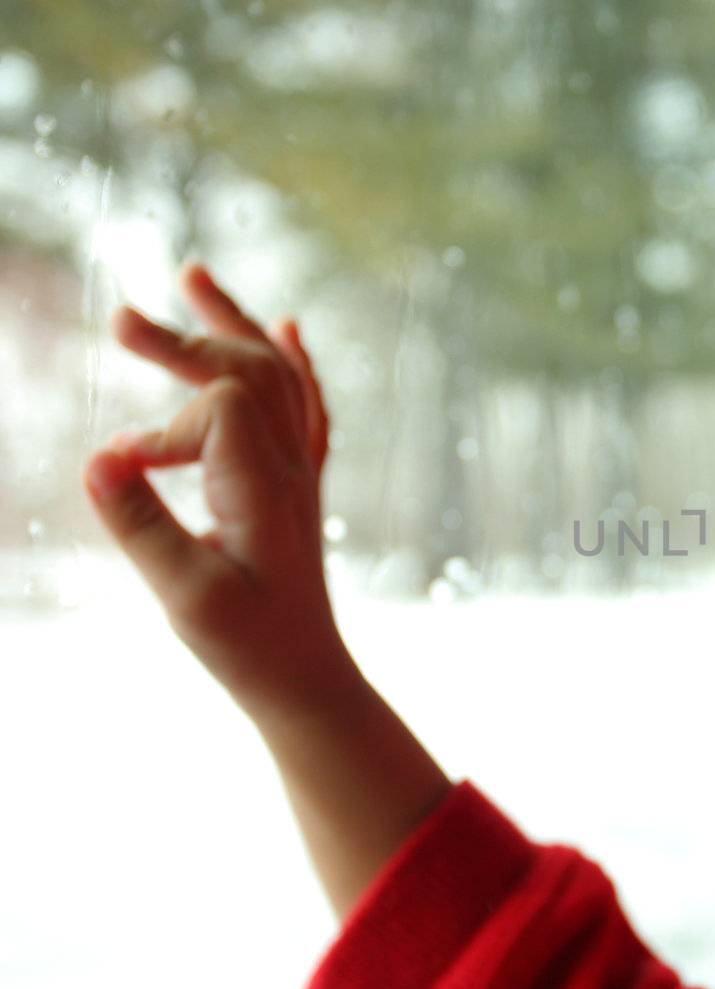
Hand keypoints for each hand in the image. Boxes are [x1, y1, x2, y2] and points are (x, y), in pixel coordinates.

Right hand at [83, 260, 354, 715]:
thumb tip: (98, 455)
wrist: (304, 676)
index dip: (164, 427)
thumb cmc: (247, 644)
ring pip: (278, 377)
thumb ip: (141, 526)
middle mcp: (289, 466)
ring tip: (192, 275)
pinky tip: (289, 328)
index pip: (221, 409)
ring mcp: (298, 471)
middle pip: (249, 370)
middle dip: (185, 340)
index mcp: (266, 486)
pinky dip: (294, 363)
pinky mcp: (297, 484)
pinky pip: (305, 408)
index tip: (125, 472)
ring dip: (234, 325)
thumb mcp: (183, 594)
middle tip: (119, 318)